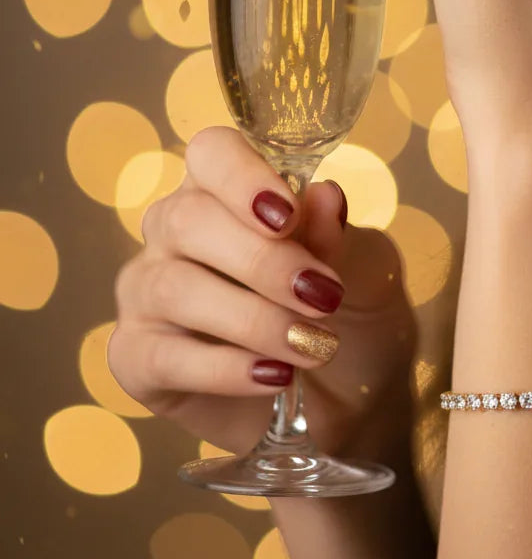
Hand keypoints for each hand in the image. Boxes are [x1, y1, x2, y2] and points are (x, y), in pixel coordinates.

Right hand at [108, 127, 416, 461]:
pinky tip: (274, 376)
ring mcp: (148, 293)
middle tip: (322, 297)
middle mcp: (175, 231)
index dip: (241, 176)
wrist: (351, 404)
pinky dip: (225, 368)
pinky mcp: (136, 358)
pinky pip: (162, 356)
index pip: (212, 153)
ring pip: (174, 288)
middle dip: (262, 261)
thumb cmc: (352, 316)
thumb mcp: (368, 272)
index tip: (286, 215)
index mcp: (228, 190)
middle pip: (188, 220)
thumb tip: (325, 196)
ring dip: (252, 319)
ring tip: (312, 346)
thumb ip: (342, 236)